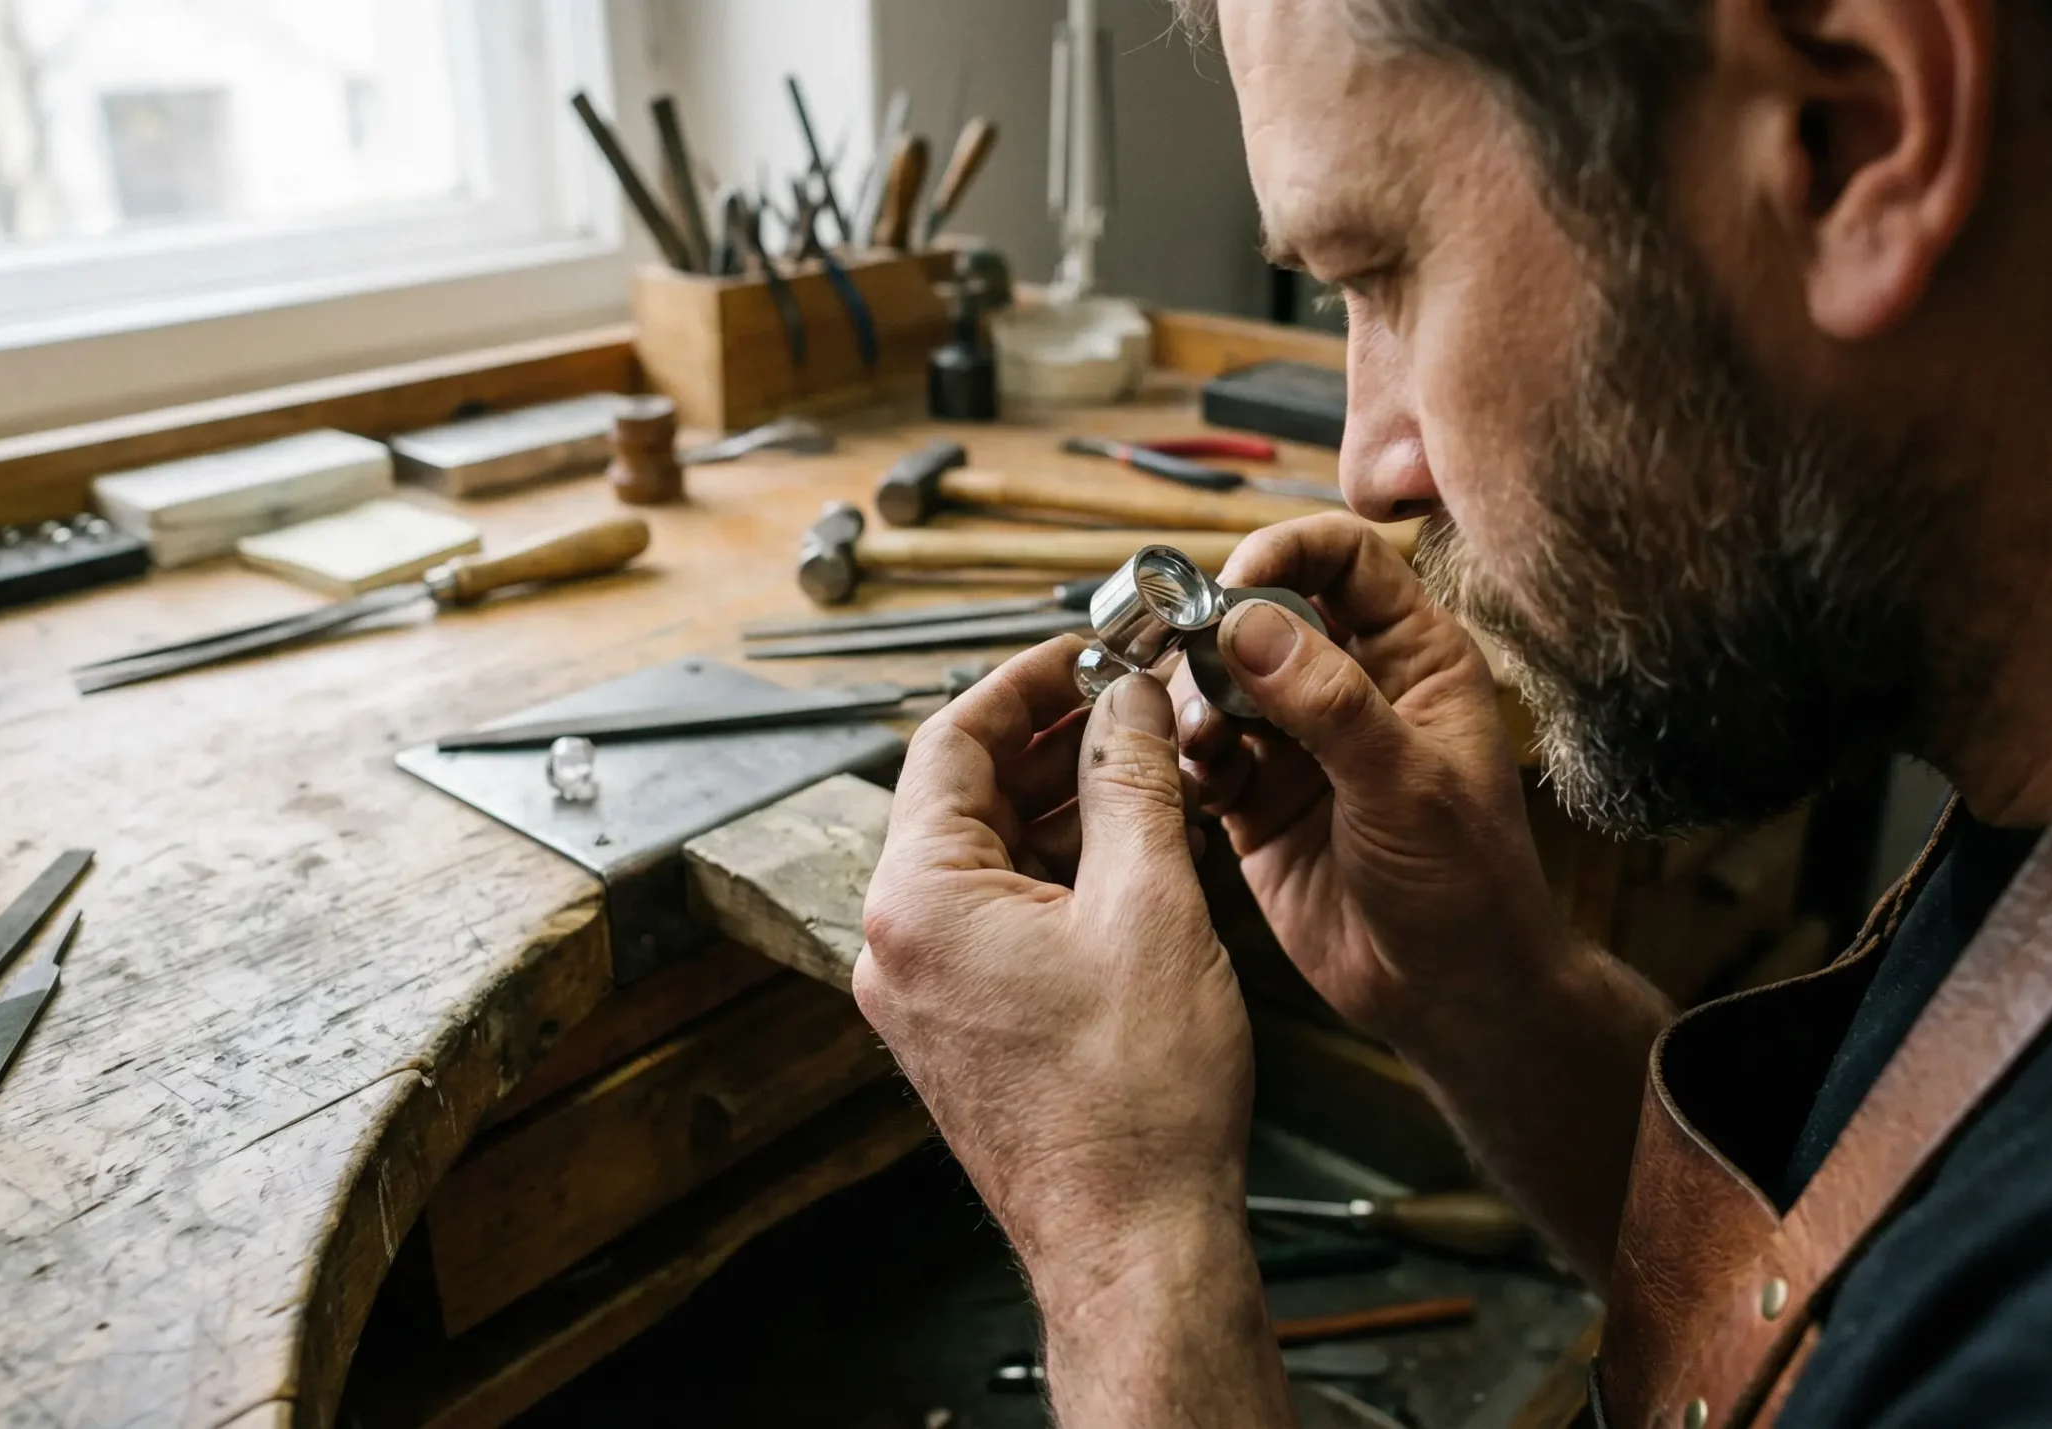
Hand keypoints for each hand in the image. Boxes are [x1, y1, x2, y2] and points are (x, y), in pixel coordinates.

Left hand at [854, 638, 1253, 1285]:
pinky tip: (1131, 853)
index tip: (1085, 650)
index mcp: (918, 902)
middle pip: (963, 798)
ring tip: (1145, 768)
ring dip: (1059, 806)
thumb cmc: (1135, 1103)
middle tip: (1128, 700)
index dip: (1025, 682)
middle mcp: (900, 946)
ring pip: (986, 860)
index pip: (950, 741)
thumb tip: (1128, 702)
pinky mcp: (963, 1031)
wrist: (1134, 1246)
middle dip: (1049, 742)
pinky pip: (998, 917)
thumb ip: (1132, 784)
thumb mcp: (1151, 906)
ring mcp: (925, 995)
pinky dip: (1057, 873)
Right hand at [1173, 515, 1562, 1046]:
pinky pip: (1200, 754)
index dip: (1283, 554)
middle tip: (1186, 666)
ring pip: (1218, 682)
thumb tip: (1247, 622)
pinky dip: (1188, 761)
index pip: (1343, 559)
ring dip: (1195, 703)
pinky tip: (1205, 791)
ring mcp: (1298, 742)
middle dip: (1215, 634)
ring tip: (1206, 748)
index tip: (1228, 588)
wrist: (1449, 996)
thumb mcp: (1407, 783)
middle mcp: (1350, 686)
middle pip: (1262, 613)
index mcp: (1412, 657)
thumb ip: (1329, 701)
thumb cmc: (1466, 885)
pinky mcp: (1256, 799)